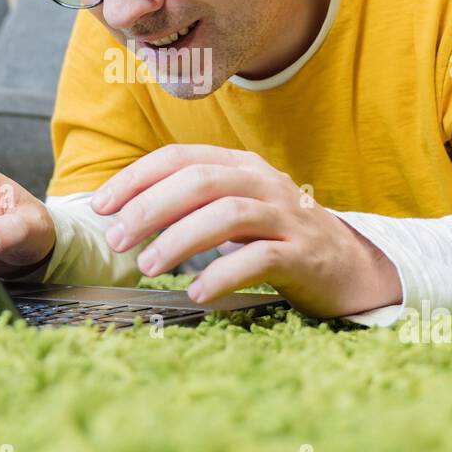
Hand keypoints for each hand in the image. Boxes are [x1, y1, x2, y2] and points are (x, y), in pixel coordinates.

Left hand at [91, 144, 400, 318]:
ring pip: (227, 215)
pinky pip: (259, 259)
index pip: (180, 157)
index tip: (101, 206)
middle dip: (150, 208)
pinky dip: (222, 275)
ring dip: (179, 239)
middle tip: (117, 239)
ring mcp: (287, 217)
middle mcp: (263, 183)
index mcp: (241, 166)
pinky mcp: (305, 255)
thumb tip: (124, 216)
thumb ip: (191, 205)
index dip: (136, 178)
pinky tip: (196, 293)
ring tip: (148, 267)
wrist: (350, 268)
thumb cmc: (278, 240)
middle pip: (201, 181)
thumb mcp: (236, 210)